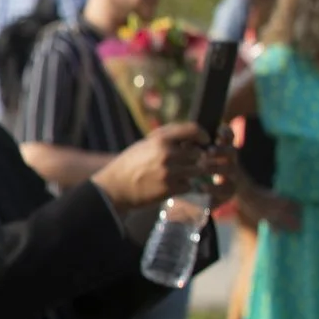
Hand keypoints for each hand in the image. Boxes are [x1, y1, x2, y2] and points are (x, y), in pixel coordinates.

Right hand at [89, 122, 208, 210]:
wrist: (114, 188)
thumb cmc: (130, 164)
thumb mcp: (143, 144)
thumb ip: (165, 138)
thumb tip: (189, 133)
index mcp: (159, 140)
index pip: (192, 130)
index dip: (203, 135)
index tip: (205, 141)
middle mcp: (166, 154)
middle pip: (198, 153)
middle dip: (196, 158)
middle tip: (190, 162)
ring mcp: (169, 172)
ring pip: (197, 170)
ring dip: (193, 172)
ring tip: (181, 173)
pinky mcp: (170, 188)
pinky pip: (189, 185)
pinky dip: (184, 185)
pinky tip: (173, 185)